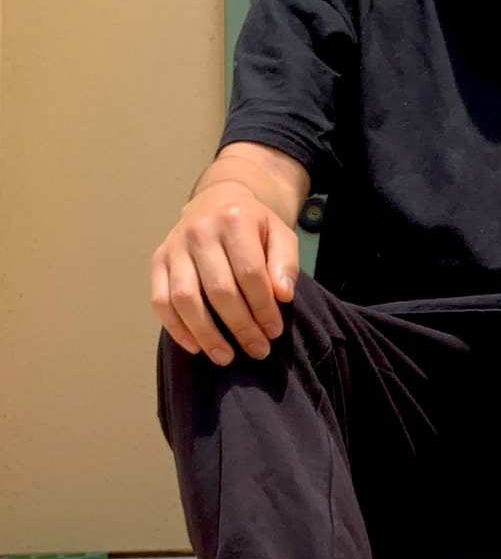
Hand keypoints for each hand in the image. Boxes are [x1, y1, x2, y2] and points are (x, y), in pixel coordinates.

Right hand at [151, 182, 298, 365]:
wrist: (218, 202)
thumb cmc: (254, 227)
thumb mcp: (280, 235)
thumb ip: (286, 263)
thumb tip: (282, 296)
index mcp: (234, 220)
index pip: (250, 273)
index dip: (263, 308)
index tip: (274, 332)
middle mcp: (199, 230)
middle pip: (219, 290)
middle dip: (241, 327)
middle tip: (257, 350)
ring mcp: (174, 246)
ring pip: (185, 298)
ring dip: (206, 334)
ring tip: (225, 357)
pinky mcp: (157, 261)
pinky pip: (160, 300)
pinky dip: (176, 328)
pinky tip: (195, 347)